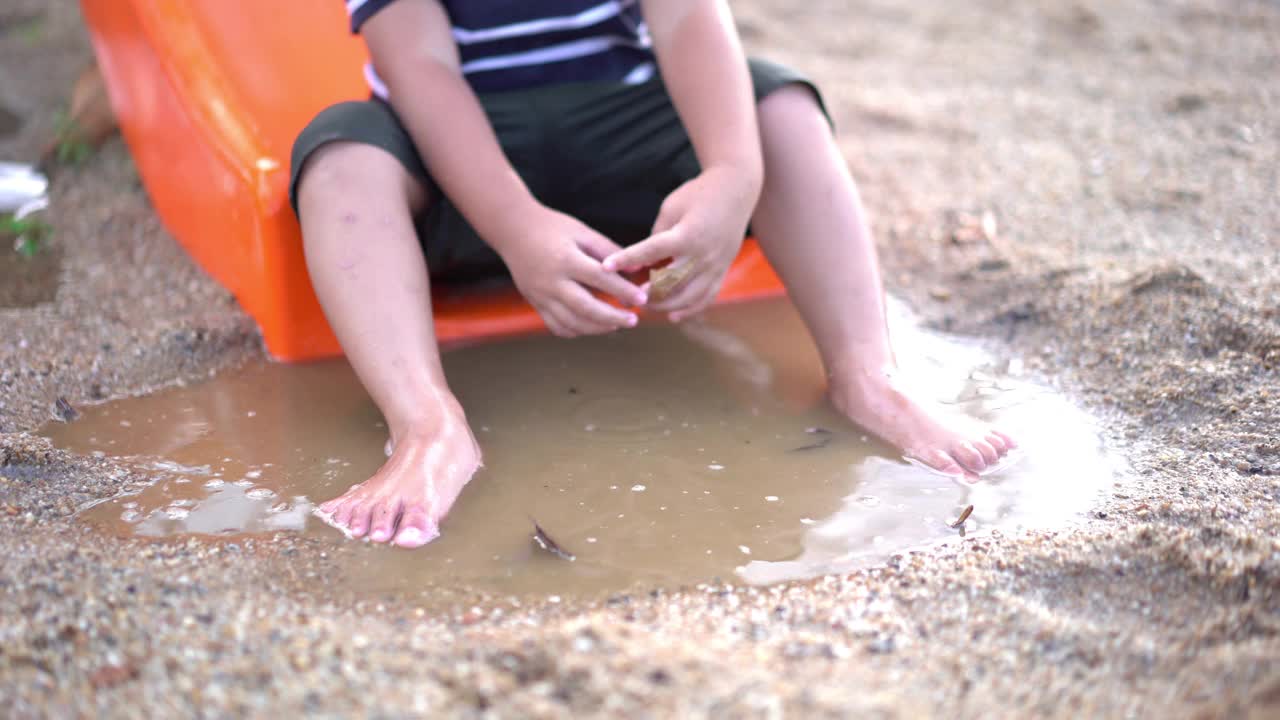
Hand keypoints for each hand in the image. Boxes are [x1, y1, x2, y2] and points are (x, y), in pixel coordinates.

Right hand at [497, 206, 647, 336]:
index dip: (624, 291)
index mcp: (566, 260)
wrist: (513, 230)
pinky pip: (556, 326)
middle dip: (613, 318)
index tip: (642, 299)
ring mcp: (540, 296)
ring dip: (597, 328)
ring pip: (572, 323)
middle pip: (586, 308)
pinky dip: (576, 331)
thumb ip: (609, 251)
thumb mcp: (582, 232)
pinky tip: (592, 326)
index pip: (600, 280)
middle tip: (633, 320)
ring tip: (616, 325)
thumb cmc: (552, 228)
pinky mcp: (535, 303)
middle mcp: (552, 281)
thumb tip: (637, 270)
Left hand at [602, 167, 756, 321]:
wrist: (736, 188)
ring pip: (688, 297)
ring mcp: (715, 265)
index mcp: (686, 234)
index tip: (605, 268)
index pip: (650, 251)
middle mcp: (702, 254)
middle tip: (626, 297)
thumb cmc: (698, 194)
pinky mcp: (723, 270)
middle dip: (646, 293)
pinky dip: (689, 309)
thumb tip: (642, 264)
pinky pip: (707, 298)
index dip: (626, 259)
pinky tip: (672, 315)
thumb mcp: (671, 208)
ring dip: (664, 305)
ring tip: (645, 305)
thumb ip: (656, 237)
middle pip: (669, 283)